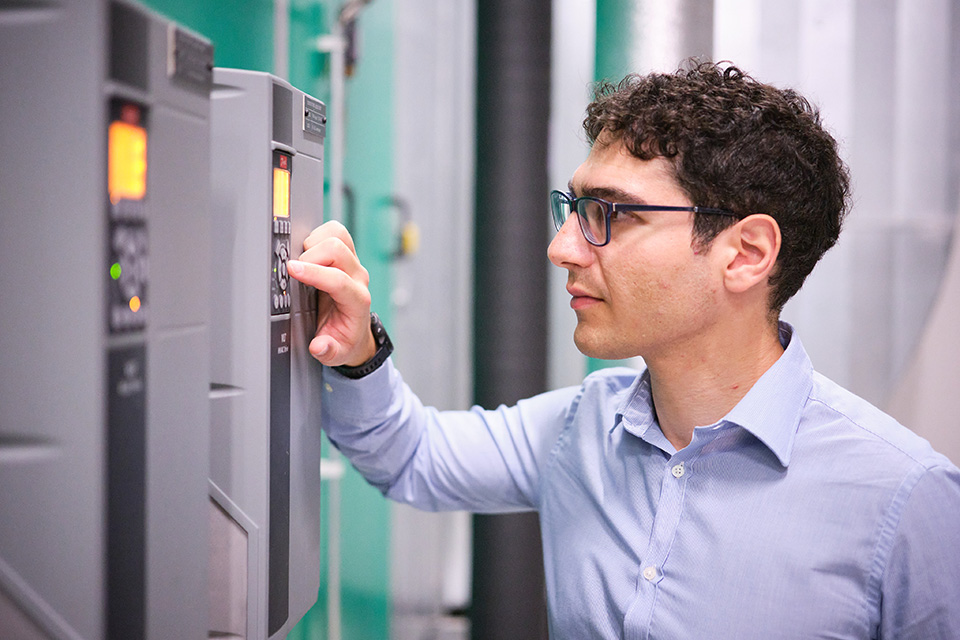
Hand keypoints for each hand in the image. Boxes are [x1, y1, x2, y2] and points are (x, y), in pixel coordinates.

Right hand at [287, 221, 376, 366]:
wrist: (355, 332)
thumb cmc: (343, 338)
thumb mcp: (335, 353)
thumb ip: (328, 350)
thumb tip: (319, 346)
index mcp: (356, 300)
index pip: (338, 279)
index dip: (314, 272)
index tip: (292, 269)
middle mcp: (357, 277)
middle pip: (337, 249)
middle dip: (311, 255)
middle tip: (295, 270)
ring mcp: (354, 263)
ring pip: (338, 234)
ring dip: (316, 241)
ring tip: (304, 260)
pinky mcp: (347, 254)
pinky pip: (335, 232)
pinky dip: (318, 235)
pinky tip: (310, 253)